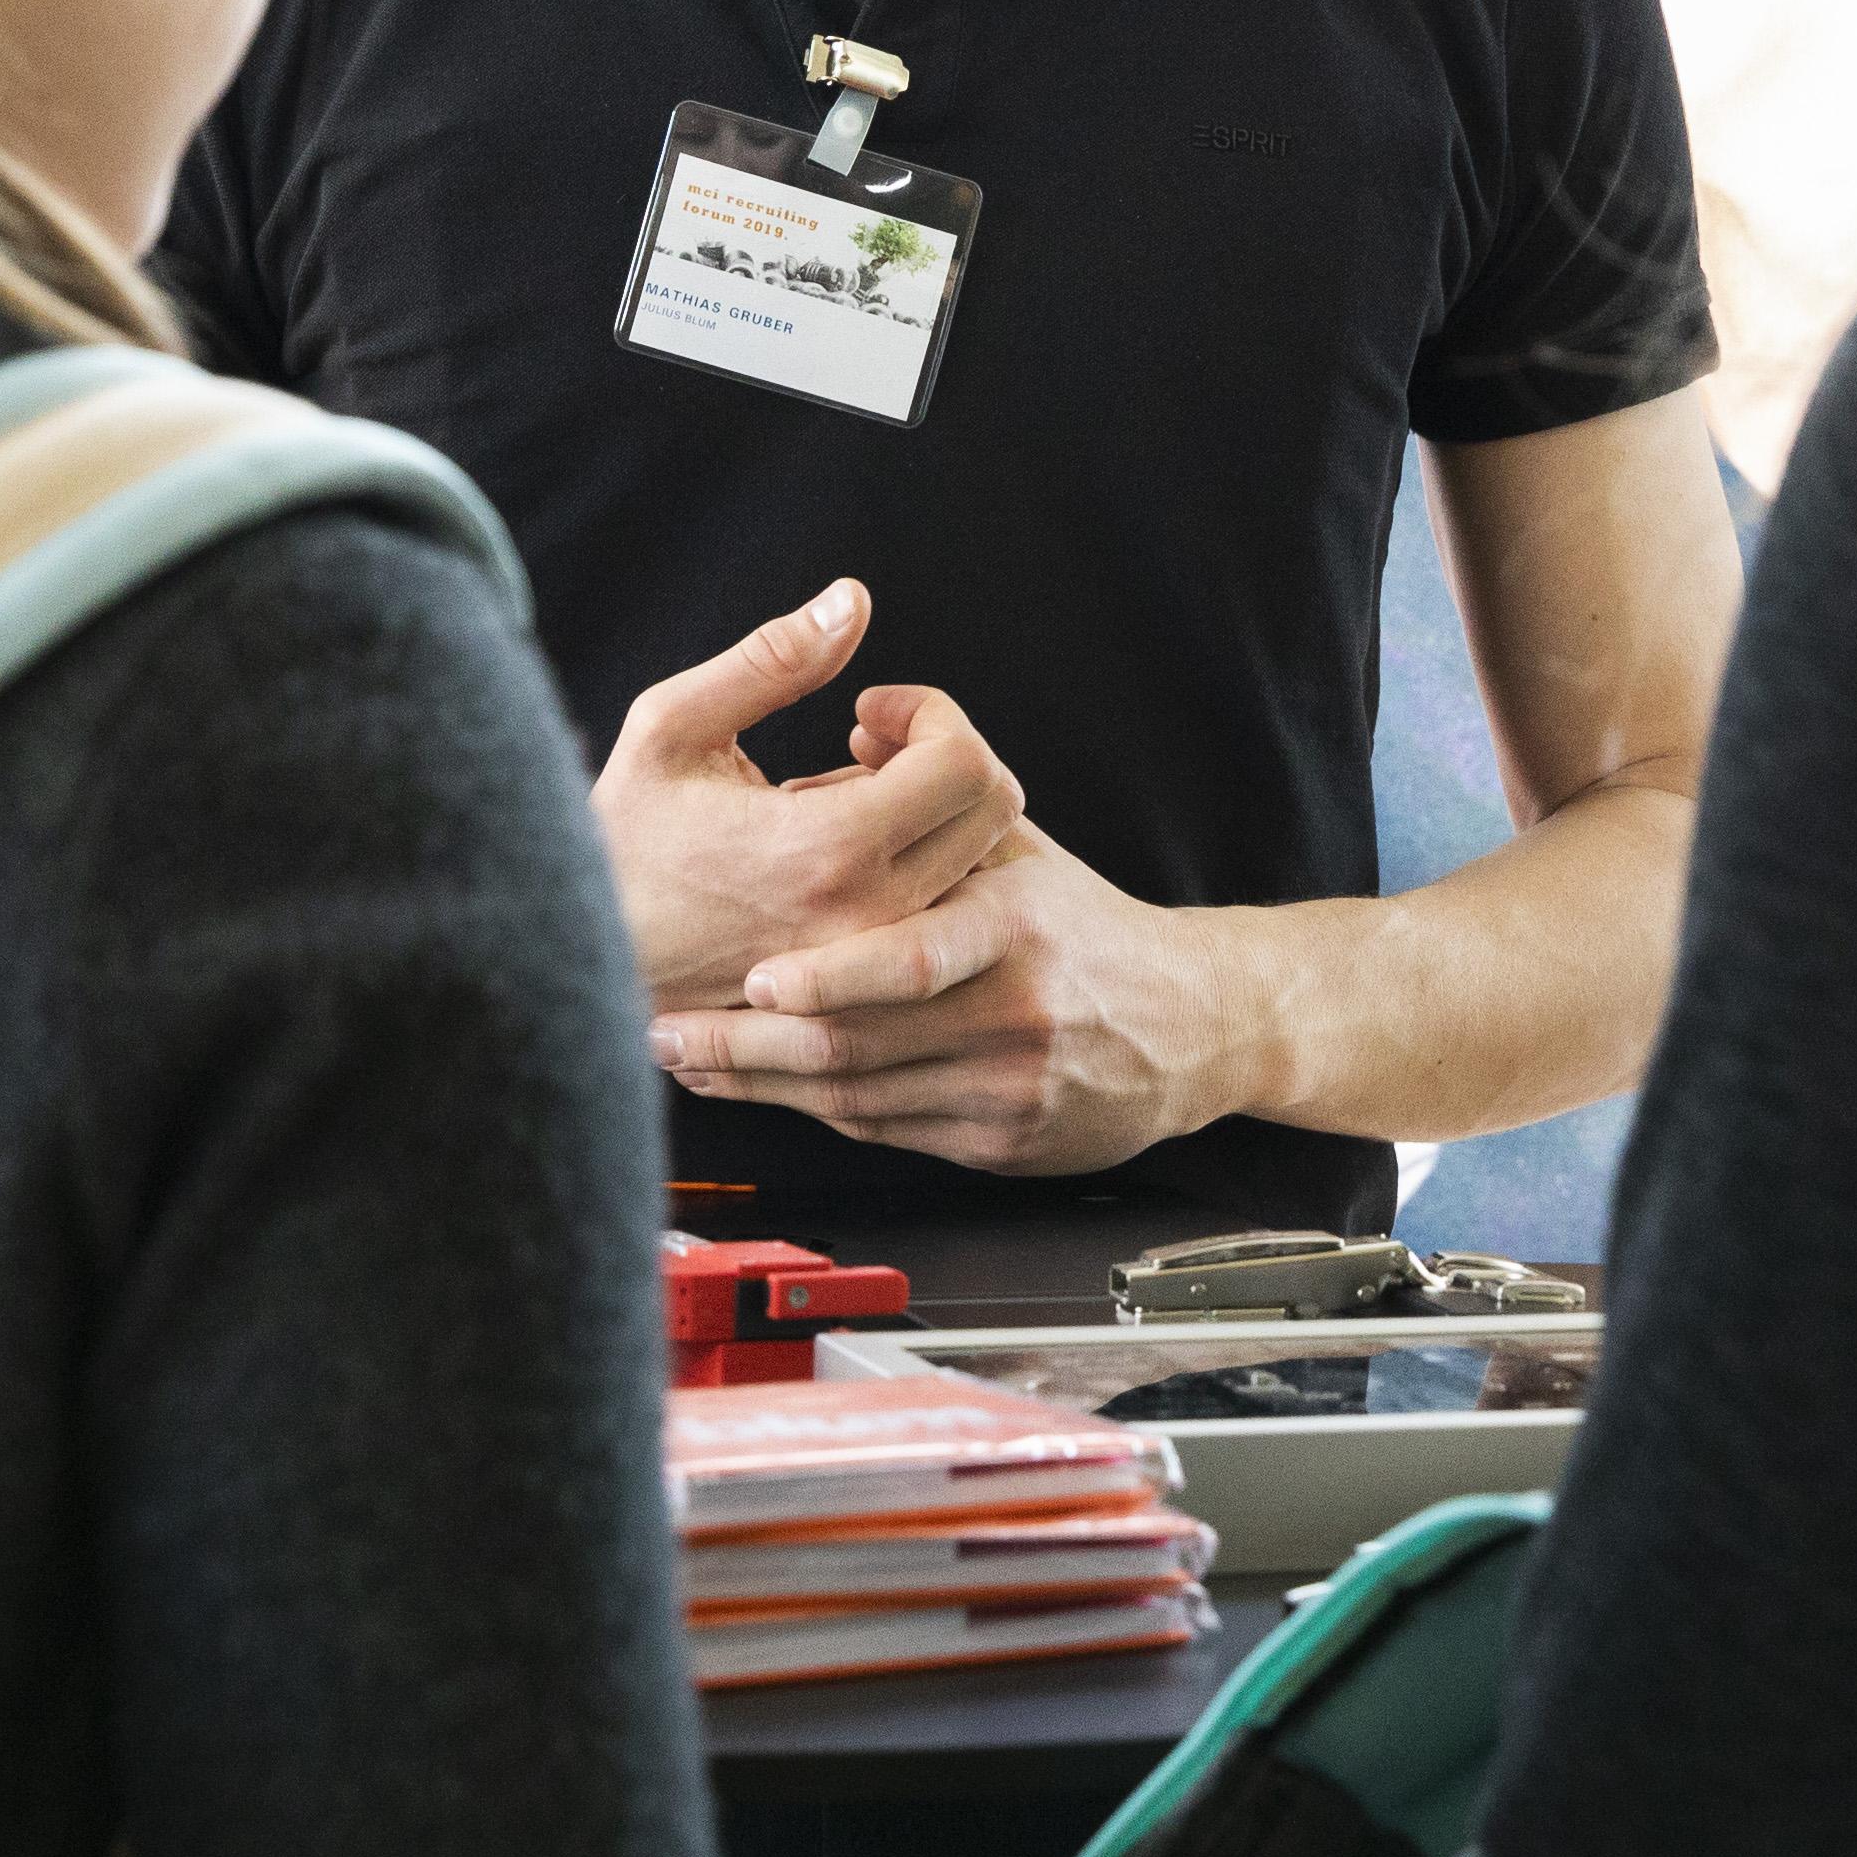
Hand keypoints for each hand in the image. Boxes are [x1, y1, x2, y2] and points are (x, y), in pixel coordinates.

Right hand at [590, 580, 1025, 1012]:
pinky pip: (945, 912)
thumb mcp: (673, 727)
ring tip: (845, 796)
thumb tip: (855, 598)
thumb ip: (771, 659)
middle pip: (995, 811)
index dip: (930, 712)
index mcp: (830, 848)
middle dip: (946, 753)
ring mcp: (874, 964)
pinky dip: (920, 864)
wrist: (579, 961)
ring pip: (979, 865)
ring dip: (933, 812)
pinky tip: (842, 850)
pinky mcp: (867, 989)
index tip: (864, 708)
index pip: (967, 764)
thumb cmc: (620, 836)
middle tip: (867, 740)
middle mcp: (871, 917)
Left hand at [649, 823, 1258, 1177]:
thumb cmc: (1078, 924)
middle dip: (750, 1046)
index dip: (829, 976)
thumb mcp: (1020, 839)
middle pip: (862, 1041)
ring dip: (760, 1084)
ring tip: (684, 1059)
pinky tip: (755, 1089)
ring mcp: (1006, 1086)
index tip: (752, 982)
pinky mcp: (999, 1143)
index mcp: (1014, 925)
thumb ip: (938, 776)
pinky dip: (810, 1110)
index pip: (913, 958)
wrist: (1189, 1026)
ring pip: (859, 1095)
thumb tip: (861, 713)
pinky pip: (884, 1128)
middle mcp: (1012, 1011)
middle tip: (667, 1030)